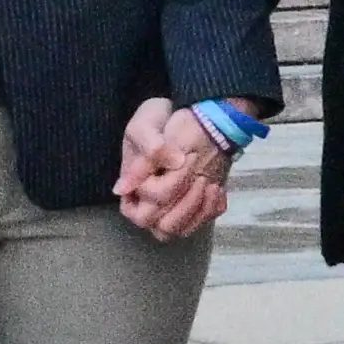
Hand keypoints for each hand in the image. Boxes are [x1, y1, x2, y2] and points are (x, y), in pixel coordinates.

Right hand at [108, 105, 228, 242]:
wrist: (192, 115)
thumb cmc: (161, 118)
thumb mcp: (146, 125)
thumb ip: (145, 151)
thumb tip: (126, 186)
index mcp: (133, 185)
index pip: (137, 212)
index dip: (154, 195)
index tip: (175, 168)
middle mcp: (150, 201)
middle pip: (161, 227)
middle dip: (180, 203)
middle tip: (196, 176)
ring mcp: (172, 205)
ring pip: (180, 229)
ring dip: (196, 207)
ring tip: (207, 182)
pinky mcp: (194, 203)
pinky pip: (202, 221)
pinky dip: (211, 208)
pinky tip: (217, 187)